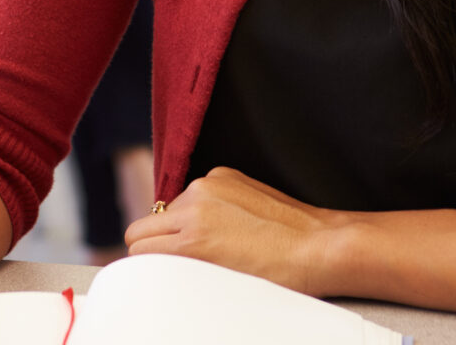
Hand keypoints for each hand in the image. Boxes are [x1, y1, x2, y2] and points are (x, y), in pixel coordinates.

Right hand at [123, 166, 342, 296]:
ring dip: (179, 224)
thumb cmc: (277, 273)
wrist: (318, 245)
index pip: (137, 248)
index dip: (145, 263)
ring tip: (211, 242)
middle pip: (142, 226)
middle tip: (176, 260)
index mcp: (192, 238)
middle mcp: (195, 204)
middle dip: (153, 244)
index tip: (154, 271)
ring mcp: (210, 184)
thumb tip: (162, 265)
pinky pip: (194, 192)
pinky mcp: (225, 173)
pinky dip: (201, 206)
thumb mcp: (221, 281)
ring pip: (169, 208)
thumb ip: (184, 268)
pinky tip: (227, 222)